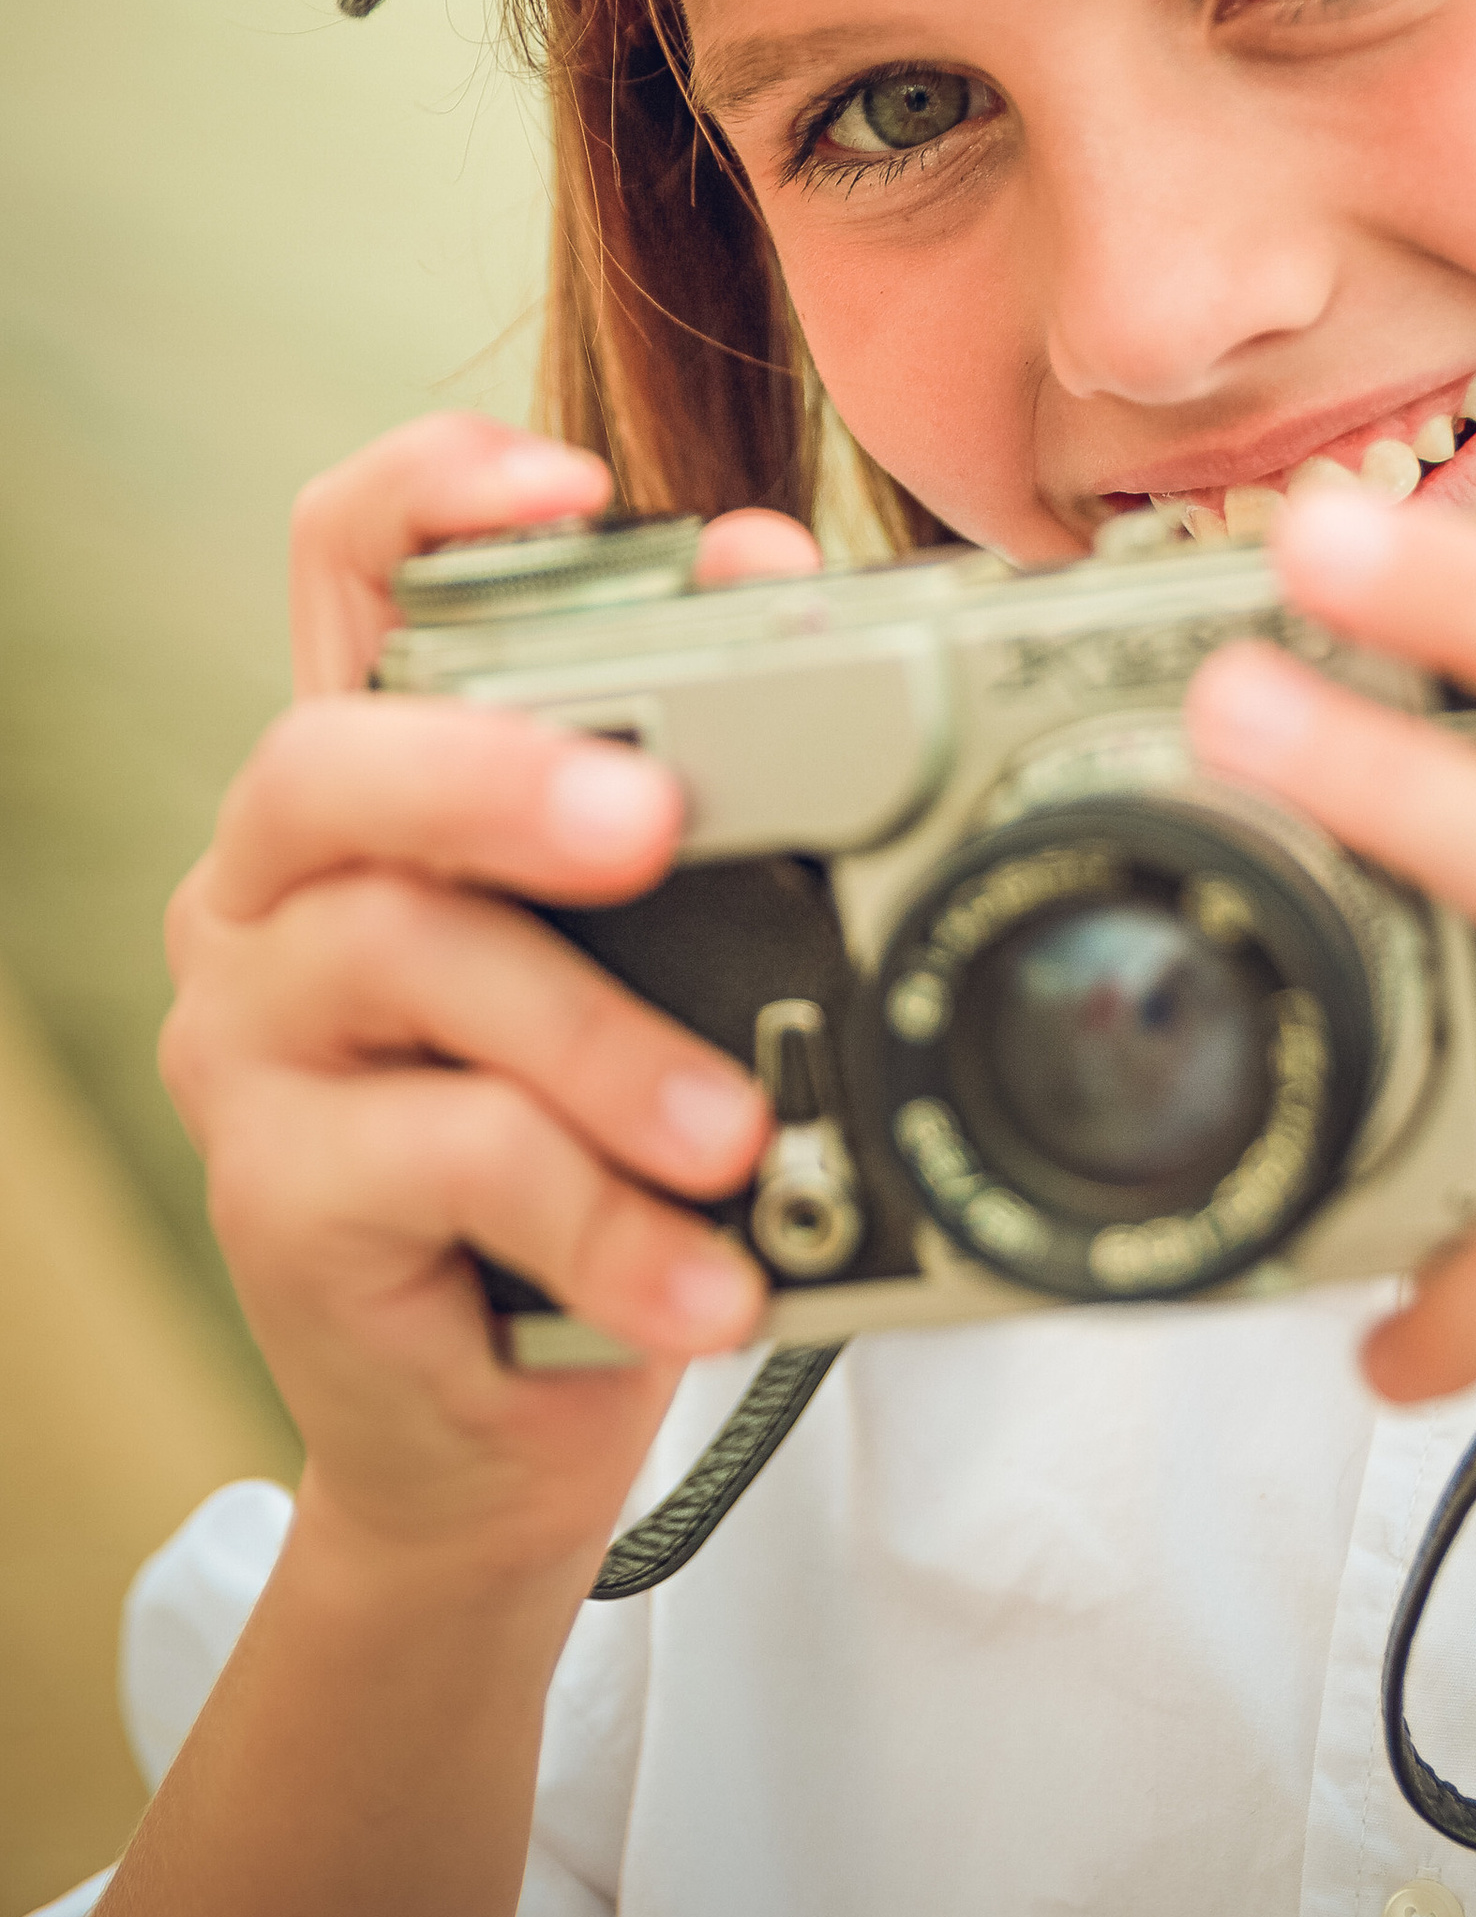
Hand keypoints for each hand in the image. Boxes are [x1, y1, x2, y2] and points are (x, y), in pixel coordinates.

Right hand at [161, 416, 822, 1595]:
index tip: (580, 490)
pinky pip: (450, 1163)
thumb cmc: (592, 1150)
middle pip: (330, 759)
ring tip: (736, 1132)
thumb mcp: (658, 964)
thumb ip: (691, 785)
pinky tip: (706, 1277)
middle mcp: (274, 889)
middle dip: (499, 773)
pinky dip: (606, 1219)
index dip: (432, 491)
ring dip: (601, 1041)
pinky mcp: (274, 1193)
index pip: (343, 566)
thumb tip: (782, 582)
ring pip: (405, 961)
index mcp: (372, 788)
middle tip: (652, 825)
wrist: (502, 1426)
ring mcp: (251, 1041)